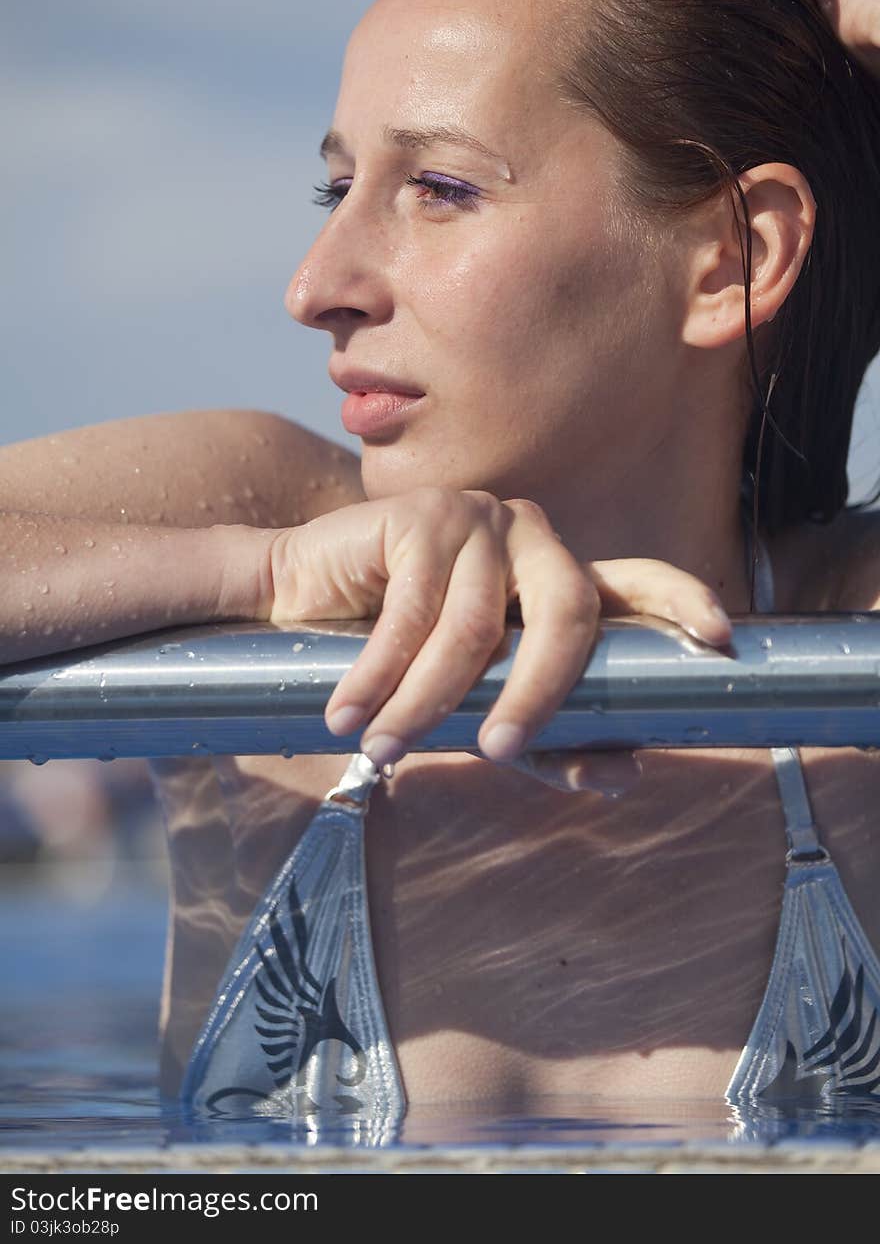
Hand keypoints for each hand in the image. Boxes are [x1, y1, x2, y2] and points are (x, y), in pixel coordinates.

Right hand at [264, 489, 730, 772]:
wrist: (297, 600)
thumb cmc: (398, 656)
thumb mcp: (478, 703)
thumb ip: (549, 736)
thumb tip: (626, 776)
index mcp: (558, 577)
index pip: (634, 581)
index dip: (681, 602)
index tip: (718, 636)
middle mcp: (532, 539)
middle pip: (568, 612)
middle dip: (537, 693)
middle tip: (499, 752)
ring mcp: (479, 521)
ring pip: (475, 628)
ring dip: (426, 701)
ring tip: (384, 748)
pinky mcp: (420, 516)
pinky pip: (411, 613)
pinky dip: (379, 674)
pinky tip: (349, 711)